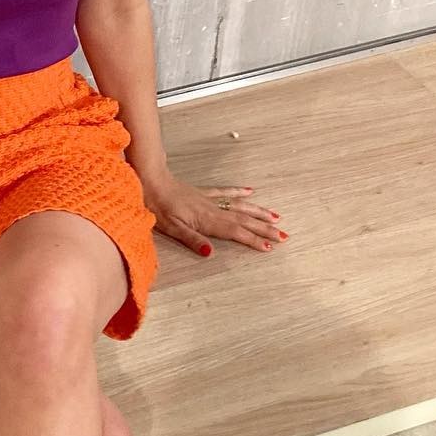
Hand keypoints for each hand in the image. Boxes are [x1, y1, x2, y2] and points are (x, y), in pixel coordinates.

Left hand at [141, 171, 286, 257]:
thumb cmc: (159, 207)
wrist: (151, 183)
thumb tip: (210, 253)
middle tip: (284, 235)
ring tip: (276, 217)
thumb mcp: (172, 229)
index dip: (254, 240)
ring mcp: (210, 200)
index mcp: (208, 221)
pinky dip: (240, 193)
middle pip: (244, 220)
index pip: (236, 232)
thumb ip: (192, 240)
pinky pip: (226, 192)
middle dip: (265, 229)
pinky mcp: (204, 194)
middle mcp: (214, 210)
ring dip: (259, 213)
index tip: (270, 246)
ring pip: (240, 207)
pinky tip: (251, 192)